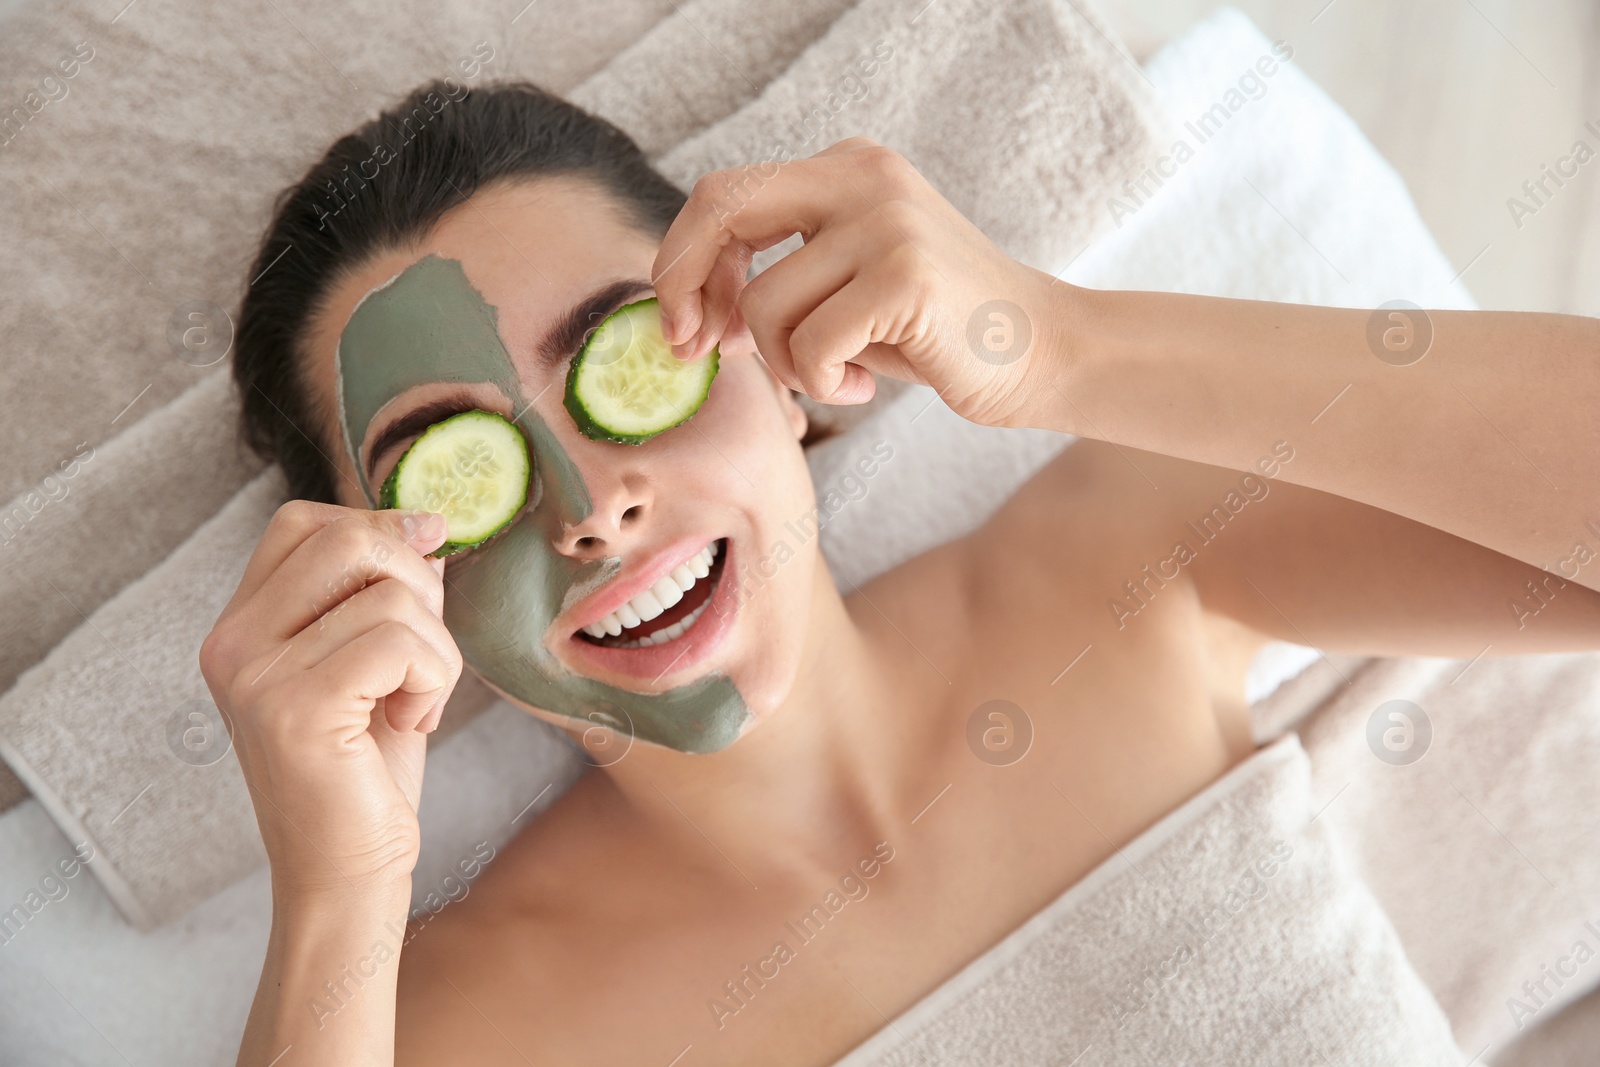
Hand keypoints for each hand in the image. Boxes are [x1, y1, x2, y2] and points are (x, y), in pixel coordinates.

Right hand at [198, 503, 462, 899]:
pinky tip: (412, 723)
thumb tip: (424, 521)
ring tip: (414, 704)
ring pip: (392, 596)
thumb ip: (386, 594)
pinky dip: (434, 680)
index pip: (304, 522)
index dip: (377, 526)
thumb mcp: (378, 663)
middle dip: (417, 582)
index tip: (426, 562)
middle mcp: (233, 643)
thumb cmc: (367, 771)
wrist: (348, 874)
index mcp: (243, 626)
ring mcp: (256, 675)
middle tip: (423, 651)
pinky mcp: (295, 709)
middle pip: (348, 539)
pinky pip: (401, 644)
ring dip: (437, 651)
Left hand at [651, 137, 1060, 426]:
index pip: (725, 193)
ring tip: (834, 375)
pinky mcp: (905, 276)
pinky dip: (822, 382)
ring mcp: (887, 221)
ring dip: (784, 363)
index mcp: (846, 169)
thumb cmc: (934, 333)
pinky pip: (809, 344)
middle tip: (700, 351)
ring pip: (764, 302)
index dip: (684, 262)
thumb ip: (780, 272)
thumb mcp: (848, 284)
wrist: (1043, 353)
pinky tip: (860, 385)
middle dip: (688, 288)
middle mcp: (864, 177)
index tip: (686, 327)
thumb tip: (686, 307)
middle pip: (723, 209)